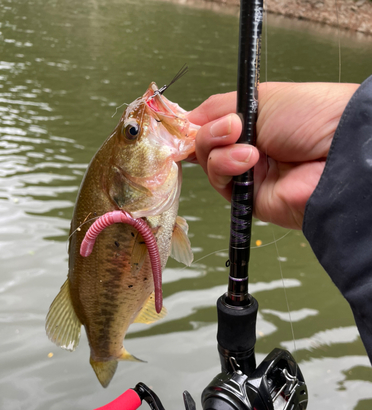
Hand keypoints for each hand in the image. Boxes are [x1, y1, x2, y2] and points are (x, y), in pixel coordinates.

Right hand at [187, 82, 358, 228]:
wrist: (336, 152)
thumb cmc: (310, 116)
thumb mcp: (261, 97)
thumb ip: (219, 107)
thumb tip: (187, 118)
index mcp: (254, 122)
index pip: (213, 124)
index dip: (197, 123)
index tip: (187, 120)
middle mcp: (249, 148)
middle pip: (206, 144)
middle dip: (211, 133)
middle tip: (233, 127)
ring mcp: (249, 174)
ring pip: (209, 163)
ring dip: (220, 149)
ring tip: (248, 144)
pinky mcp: (248, 198)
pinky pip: (220, 182)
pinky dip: (226, 167)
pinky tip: (249, 159)